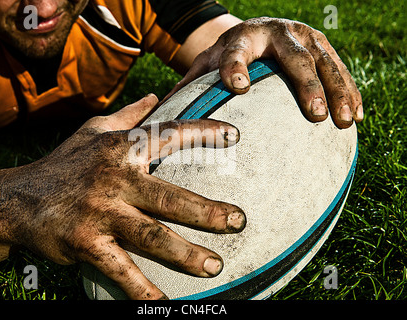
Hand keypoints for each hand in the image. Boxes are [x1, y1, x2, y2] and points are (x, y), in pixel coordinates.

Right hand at [8, 95, 245, 298]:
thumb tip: (156, 95)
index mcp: (120, 148)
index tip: (236, 136)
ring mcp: (99, 213)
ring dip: (186, 255)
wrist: (16, 199)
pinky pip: (121, 270)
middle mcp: (112, 178)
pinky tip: (165, 304)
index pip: (168, 134)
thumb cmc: (64, 163)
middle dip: (207, 212)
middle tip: (239, 221)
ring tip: (215, 267)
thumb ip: (128, 115)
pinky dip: (143, 290)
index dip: (203, 133)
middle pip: (169, 197)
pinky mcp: (85, 244)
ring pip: (152, 236)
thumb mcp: (93, 130)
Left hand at [170, 17, 363, 128]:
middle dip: (306, 85)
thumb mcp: (207, 65)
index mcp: (241, 38)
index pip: (235, 52)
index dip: (235, 66)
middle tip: (314, 114)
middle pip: (294, 57)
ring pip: (325, 62)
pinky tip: (357, 116)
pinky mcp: (322, 46)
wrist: (256, 31)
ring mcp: (304, 37)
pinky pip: (340, 68)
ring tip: (343, 120)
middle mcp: (276, 32)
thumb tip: (162, 115)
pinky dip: (350, 90)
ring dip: (338, 91)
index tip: (237, 87)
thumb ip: (191, 86)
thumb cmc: (228, 55)